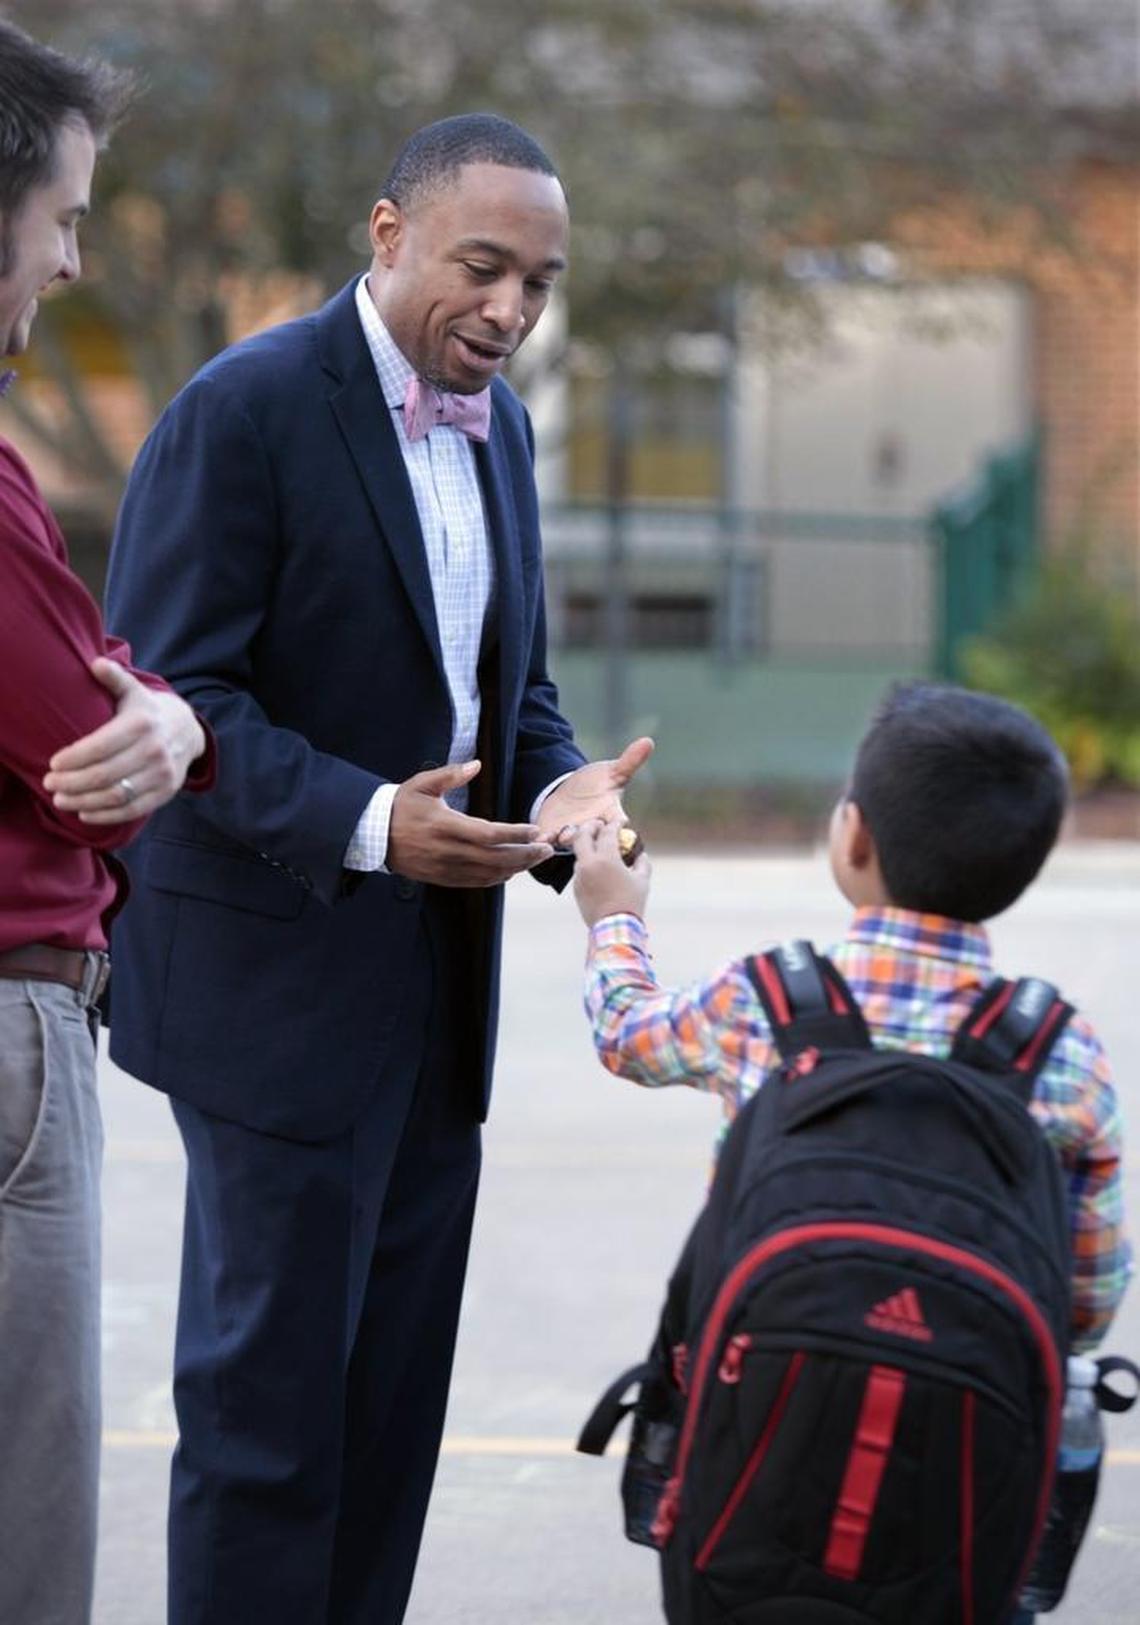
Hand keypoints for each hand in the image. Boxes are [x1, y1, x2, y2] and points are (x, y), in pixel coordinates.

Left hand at [43, 658, 206, 824]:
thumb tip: (96, 663)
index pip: (100, 747)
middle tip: (49, 783)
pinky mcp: (165, 792)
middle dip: (71, 782)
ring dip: (83, 801)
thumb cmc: (147, 711)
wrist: (189, 730)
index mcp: (141, 724)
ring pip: (115, 795)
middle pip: (103, 774)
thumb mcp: (133, 690)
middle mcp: (154, 750)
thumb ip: (114, 678)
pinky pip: (132, 809)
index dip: (73, 758)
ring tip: (61, 800)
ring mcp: (161, 773)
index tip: (53, 764)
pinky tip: (84, 813)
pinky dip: (106, 816)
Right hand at [387, 760, 554, 887]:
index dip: (515, 834)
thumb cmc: (401, 805)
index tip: (535, 831)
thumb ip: (451, 775)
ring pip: (488, 873)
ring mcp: (445, 867)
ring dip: (515, 867)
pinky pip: (475, 882)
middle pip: (495, 858)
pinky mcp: (442, 878)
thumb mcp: (422, 784)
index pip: (489, 834)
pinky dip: (496, 878)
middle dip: (525, 855)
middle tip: (547, 849)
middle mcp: (447, 850)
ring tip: (535, 859)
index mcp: (445, 825)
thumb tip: (476, 765)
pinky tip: (510, 870)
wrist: (373, 834)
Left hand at [537, 736, 653, 846]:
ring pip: (570, 840)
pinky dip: (544, 841)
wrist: (571, 793)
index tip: (621, 820)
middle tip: (584, 829)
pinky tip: (538, 837)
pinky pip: (548, 840)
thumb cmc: (597, 785)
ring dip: (565, 838)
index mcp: (610, 814)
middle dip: (589, 833)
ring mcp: (573, 832)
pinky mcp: (553, 833)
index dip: (620, 822)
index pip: (618, 820)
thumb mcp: (612, 772)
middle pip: (594, 836)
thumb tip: (648, 741)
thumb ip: (629, 761)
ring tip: (560, 835)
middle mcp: (593, 827)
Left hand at [572, 816, 651, 926]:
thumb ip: (642, 863)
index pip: (607, 832)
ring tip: (599, 848)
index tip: (620, 823)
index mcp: (606, 858)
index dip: (614, 824)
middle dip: (590, 826)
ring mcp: (579, 876)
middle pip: (582, 835)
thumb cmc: (631, 903)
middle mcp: (588, 863)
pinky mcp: (576, 888)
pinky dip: (587, 864)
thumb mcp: (642, 880)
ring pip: (579, 853)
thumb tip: (641, 855)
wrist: (614, 927)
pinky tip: (597, 868)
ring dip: (587, 846)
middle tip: (599, 825)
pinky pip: (580, 870)